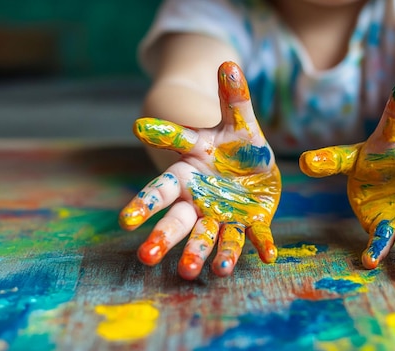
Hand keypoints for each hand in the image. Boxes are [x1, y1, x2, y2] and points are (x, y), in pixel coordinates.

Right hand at [119, 62, 280, 279]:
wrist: (251, 165)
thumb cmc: (234, 142)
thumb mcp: (237, 119)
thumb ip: (233, 97)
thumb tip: (228, 61)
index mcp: (188, 172)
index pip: (161, 187)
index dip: (144, 202)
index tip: (124, 220)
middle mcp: (201, 199)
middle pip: (178, 219)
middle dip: (163, 236)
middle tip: (147, 256)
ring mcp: (225, 213)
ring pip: (209, 235)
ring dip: (202, 253)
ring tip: (192, 272)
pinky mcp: (251, 221)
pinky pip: (254, 236)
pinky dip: (261, 245)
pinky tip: (269, 256)